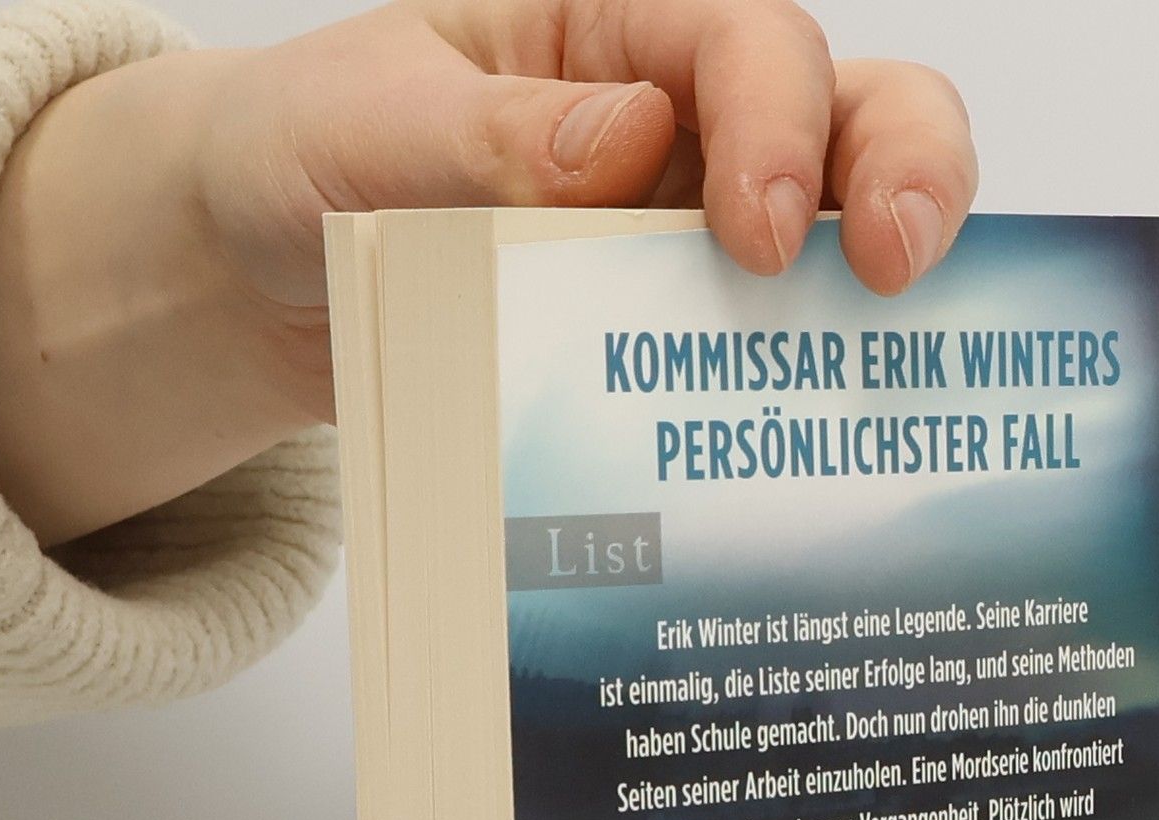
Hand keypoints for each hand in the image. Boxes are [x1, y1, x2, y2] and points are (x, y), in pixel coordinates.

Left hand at [0, 1, 978, 547]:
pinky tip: (824, 440)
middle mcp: (674, 123)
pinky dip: (810, 390)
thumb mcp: (360, 128)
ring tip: (895, 363)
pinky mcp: (666, 341)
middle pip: (845, 112)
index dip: (777, 122)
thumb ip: (485, 136)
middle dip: (902, 171)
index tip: (757, 229)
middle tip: (892, 269)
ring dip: (882, 288)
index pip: (740, 40)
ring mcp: (683, 238)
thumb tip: (632, 143)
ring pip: (838, 230)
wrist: (256, 283)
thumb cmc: (300, 159)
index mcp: (606, 32)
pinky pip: (764, 357)